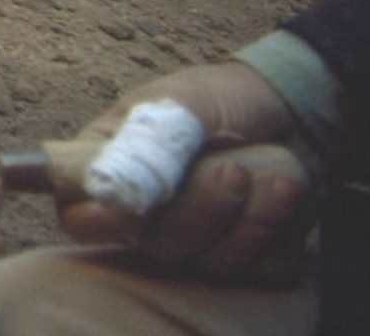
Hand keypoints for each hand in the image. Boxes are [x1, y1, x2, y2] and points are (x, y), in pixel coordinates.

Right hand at [51, 62, 319, 284]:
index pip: (79, 218)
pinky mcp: (249, 261)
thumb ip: (145, 144)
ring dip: (255, 216)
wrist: (291, 112)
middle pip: (160, 246)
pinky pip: (263, 270)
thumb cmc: (221, 100)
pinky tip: (282, 201)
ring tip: (270, 173)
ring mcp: (199, 245)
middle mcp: (149, 218)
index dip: (104, 221)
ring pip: (215, 263)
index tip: (139, 205)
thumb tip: (106, 189)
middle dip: (206, 207)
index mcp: (114, 172)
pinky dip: (282, 233)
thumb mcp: (183, 104)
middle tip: (233, 168)